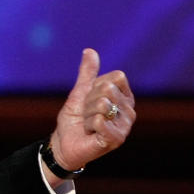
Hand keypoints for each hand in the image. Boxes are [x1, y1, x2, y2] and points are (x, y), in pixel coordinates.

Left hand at [49, 49, 134, 176]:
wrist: (64, 143)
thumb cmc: (75, 118)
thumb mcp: (80, 91)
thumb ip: (87, 72)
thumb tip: (90, 50)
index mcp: (124, 96)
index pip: (114, 77)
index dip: (96, 85)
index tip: (91, 98)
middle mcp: (129, 110)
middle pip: (107, 89)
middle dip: (89, 100)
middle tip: (88, 113)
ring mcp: (125, 126)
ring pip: (102, 104)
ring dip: (87, 114)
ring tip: (89, 124)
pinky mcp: (117, 139)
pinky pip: (99, 120)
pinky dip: (88, 125)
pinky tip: (91, 133)